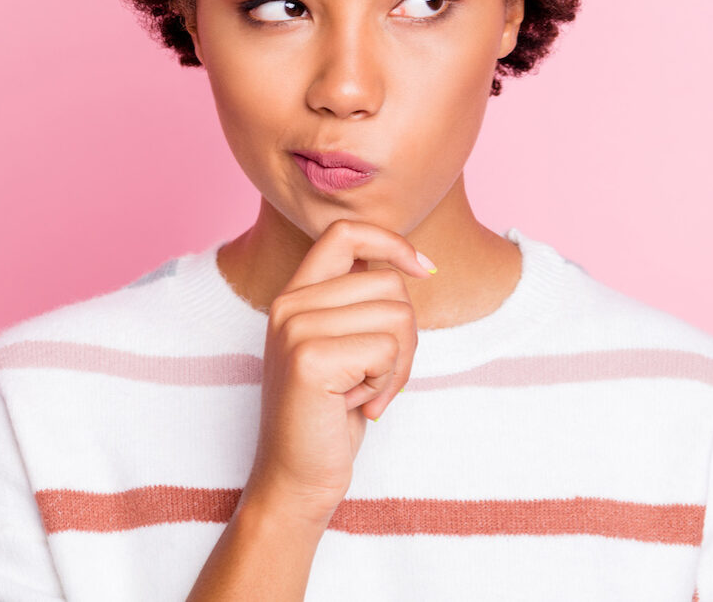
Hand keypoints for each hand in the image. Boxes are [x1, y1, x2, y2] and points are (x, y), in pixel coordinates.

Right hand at [243, 218, 435, 517]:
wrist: (296, 479)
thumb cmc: (331, 415)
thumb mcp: (347, 347)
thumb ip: (362, 304)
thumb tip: (415, 266)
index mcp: (296, 295)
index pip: (345, 233)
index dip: (392, 242)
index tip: (423, 270)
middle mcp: (289, 304)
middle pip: (390, 284)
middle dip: (406, 335)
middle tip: (380, 377)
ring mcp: (294, 328)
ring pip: (397, 315)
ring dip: (399, 363)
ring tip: (367, 392)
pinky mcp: (308, 358)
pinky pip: (387, 348)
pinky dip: (388, 382)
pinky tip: (359, 406)